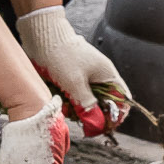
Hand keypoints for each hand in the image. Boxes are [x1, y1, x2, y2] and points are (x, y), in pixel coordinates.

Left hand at [17, 8, 135, 135]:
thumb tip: (96, 124)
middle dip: (92, 114)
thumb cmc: (61, 55)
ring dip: (77, 108)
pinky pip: (74, 97)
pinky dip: (68, 101)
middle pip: (103, 105)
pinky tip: (59, 99)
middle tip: (80, 117)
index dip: (115, 116)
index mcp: (108, 75)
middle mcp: (99, 78)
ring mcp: (85, 78)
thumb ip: (87, 104)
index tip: (103, 127)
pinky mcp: (71, 79)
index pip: (122, 101)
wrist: (42, 36)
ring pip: (87, 103)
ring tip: (66, 105)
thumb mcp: (75, 83)